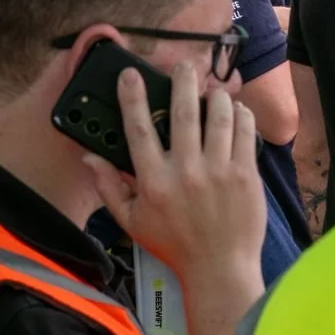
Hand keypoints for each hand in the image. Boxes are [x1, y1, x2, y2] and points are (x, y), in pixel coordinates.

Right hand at [83, 56, 265, 292]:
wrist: (219, 269)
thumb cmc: (174, 246)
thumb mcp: (131, 221)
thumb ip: (108, 187)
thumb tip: (88, 156)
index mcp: (154, 182)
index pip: (138, 129)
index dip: (132, 97)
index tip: (130, 74)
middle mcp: (185, 172)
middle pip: (182, 111)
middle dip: (183, 80)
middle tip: (183, 65)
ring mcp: (218, 171)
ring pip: (218, 115)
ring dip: (214, 95)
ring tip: (212, 91)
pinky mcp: (245, 175)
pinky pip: (244, 131)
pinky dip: (239, 114)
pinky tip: (234, 111)